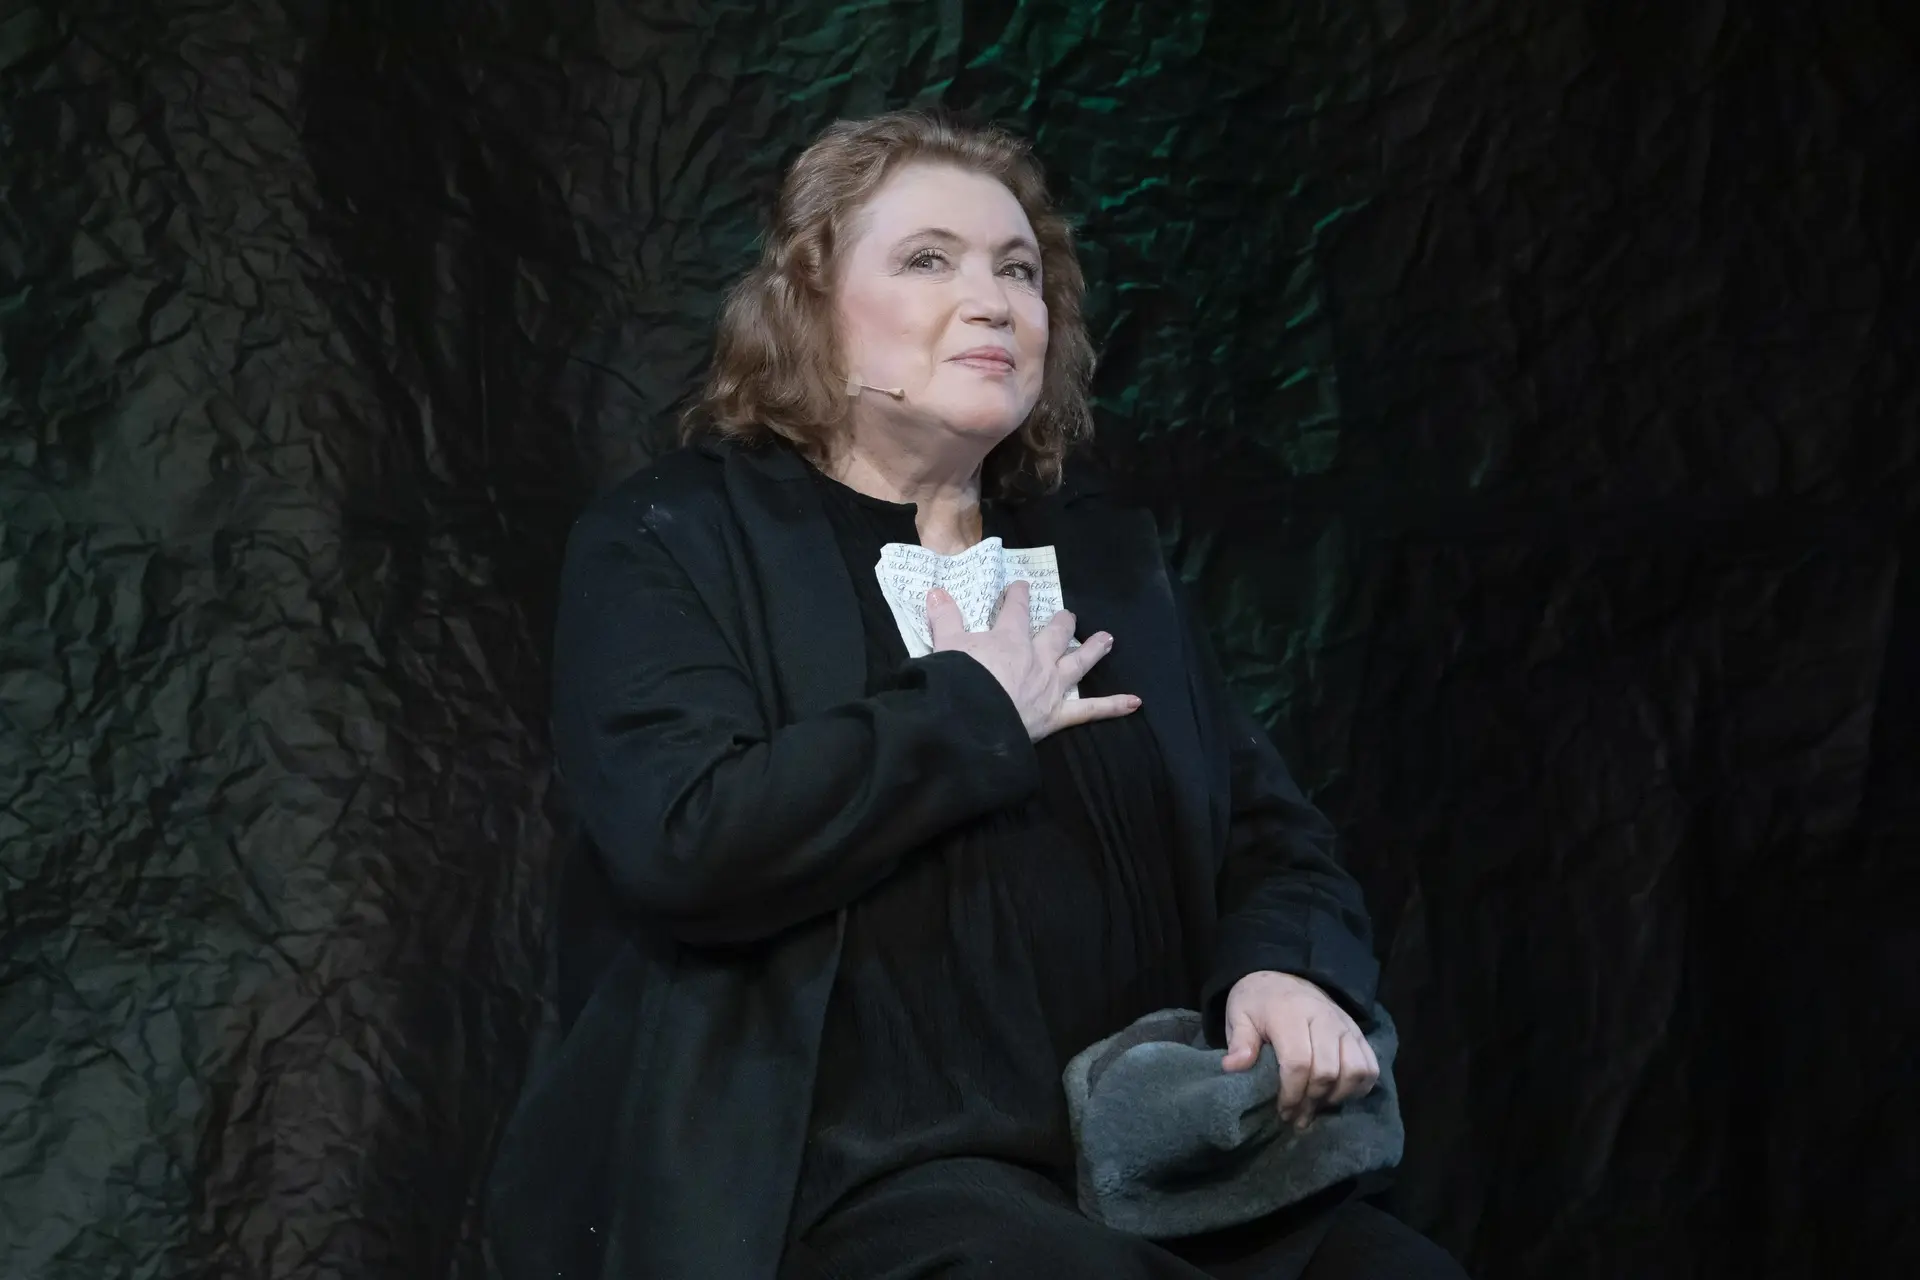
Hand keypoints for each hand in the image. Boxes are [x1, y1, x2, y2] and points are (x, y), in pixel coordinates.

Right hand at [927, 580, 1139, 741]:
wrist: (970, 721)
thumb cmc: (958, 682)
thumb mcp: (946, 646)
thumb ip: (944, 618)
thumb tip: (936, 591)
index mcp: (1009, 639)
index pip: (1018, 610)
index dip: (1020, 596)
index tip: (1022, 587)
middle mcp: (1037, 657)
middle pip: (1055, 633)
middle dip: (1062, 622)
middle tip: (1068, 615)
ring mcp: (1051, 686)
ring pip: (1078, 663)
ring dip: (1094, 650)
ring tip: (1108, 639)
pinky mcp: (1058, 714)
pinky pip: (1090, 710)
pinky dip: (1113, 706)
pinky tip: (1135, 702)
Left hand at [1221, 971, 1378, 1129]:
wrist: (1283, 977)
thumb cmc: (1258, 1002)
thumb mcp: (1239, 1015)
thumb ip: (1240, 1042)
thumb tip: (1233, 1068)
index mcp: (1289, 1013)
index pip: (1298, 1062)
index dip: (1292, 1094)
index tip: (1282, 1111)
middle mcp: (1323, 1018)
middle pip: (1328, 1071)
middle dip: (1311, 1101)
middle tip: (1296, 1117)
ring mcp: (1345, 1025)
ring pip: (1355, 1070)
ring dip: (1337, 1096)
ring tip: (1317, 1107)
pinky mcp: (1358, 1032)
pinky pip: (1370, 1065)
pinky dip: (1359, 1087)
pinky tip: (1338, 1095)